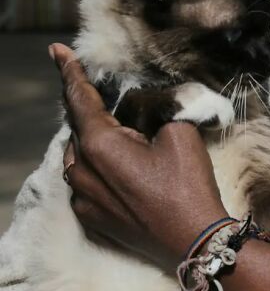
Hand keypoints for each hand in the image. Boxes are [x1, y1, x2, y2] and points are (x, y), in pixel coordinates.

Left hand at [53, 44, 226, 273]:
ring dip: (97, 139)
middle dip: (94, 110)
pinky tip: (126, 166)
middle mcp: (81, 171)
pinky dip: (99, 164)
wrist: (192, 239)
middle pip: (80, 128)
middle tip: (114, 98)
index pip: (79, 99)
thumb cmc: (187, 183)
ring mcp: (83, 199)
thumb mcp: (179, 130)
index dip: (70, 72)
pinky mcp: (91, 219)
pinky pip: (86, 180)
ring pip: (81, 155)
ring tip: (125, 134)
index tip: (56, 51)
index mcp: (100, 145)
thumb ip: (153, 107)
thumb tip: (139, 103)